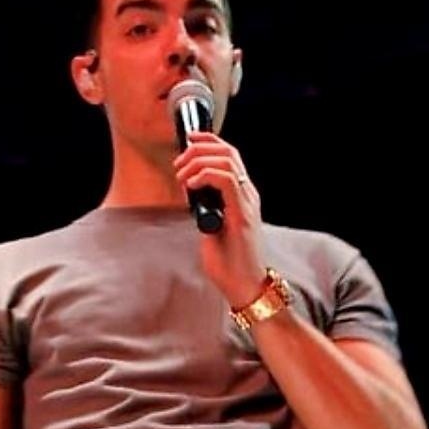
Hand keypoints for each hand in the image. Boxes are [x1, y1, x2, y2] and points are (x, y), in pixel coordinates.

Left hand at [173, 131, 267, 309]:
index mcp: (242, 195)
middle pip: (228, 151)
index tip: (187, 143)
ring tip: (182, 175)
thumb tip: (190, 192)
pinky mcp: (242, 214)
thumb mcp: (212, 227)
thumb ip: (205, 208)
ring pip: (226, 160)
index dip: (208, 142)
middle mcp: (248, 194)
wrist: (244, 286)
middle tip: (179, 162)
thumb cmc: (229, 262)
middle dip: (199, 148)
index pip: (229, 155)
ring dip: (198, 161)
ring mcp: (248, 203)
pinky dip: (204, 175)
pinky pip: (225, 180)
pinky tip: (191, 186)